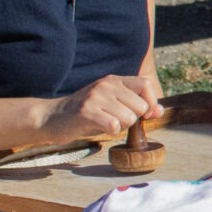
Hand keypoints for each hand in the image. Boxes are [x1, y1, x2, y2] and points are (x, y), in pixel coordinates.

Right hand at [42, 73, 161, 139]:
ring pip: (129, 118)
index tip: (145, 115)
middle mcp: (106, 84)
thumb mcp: (112, 104)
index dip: (151, 103)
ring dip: (120, 127)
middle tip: (114, 120)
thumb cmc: (86, 113)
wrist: (51, 117)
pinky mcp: (86, 111)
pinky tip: (99, 127)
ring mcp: (95, 96)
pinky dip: (110, 131)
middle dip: (132, 119)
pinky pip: (114, 125)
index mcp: (114, 80)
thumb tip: (160, 110)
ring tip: (104, 123)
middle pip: (140, 107)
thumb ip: (135, 105)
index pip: (146, 85)